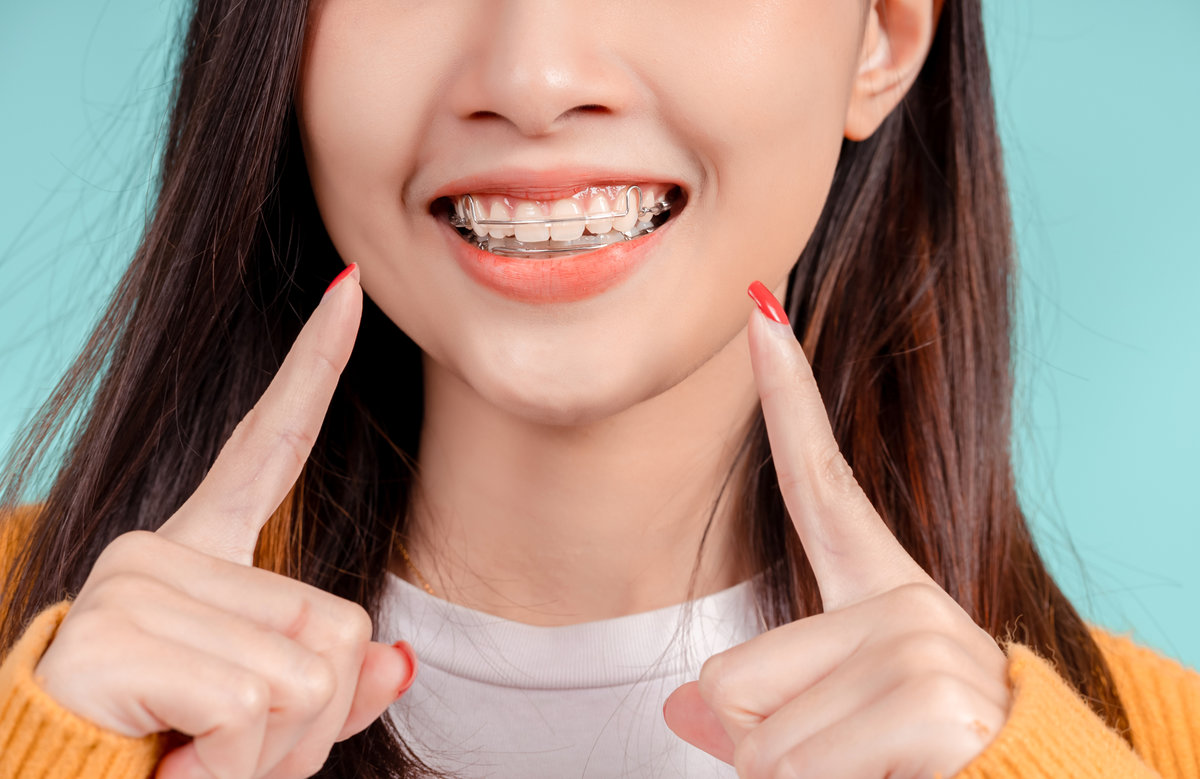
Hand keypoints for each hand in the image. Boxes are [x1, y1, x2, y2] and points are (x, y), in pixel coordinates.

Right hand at [33, 265, 416, 778]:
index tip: (349, 288)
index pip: (269, 444)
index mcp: (197, 554)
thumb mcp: (266, 722)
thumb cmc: (163, 752)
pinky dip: (234, 761)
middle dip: (310, 716)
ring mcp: (132, 584)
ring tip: (197, 755)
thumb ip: (333, 685)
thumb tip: (400, 659)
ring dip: (272, 749)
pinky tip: (172, 762)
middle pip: (334, 623)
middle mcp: (158, 550)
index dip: (314, 367)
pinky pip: (251, 702)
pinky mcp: (113, 634)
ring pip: (303, 674)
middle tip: (227, 744)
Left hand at [662, 281, 1010, 777]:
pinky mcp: (929, 699)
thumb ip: (768, 698)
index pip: (819, 481)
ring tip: (873, 776)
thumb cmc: (932, 762)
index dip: (785, 396)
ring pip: (756, 737)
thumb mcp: (841, 721)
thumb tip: (678, 712)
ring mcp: (920, 644)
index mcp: (885, 595)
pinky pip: (795, 767)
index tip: (759, 313)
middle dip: (765, 744)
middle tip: (849, 761)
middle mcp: (907, 604)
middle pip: (730, 678)